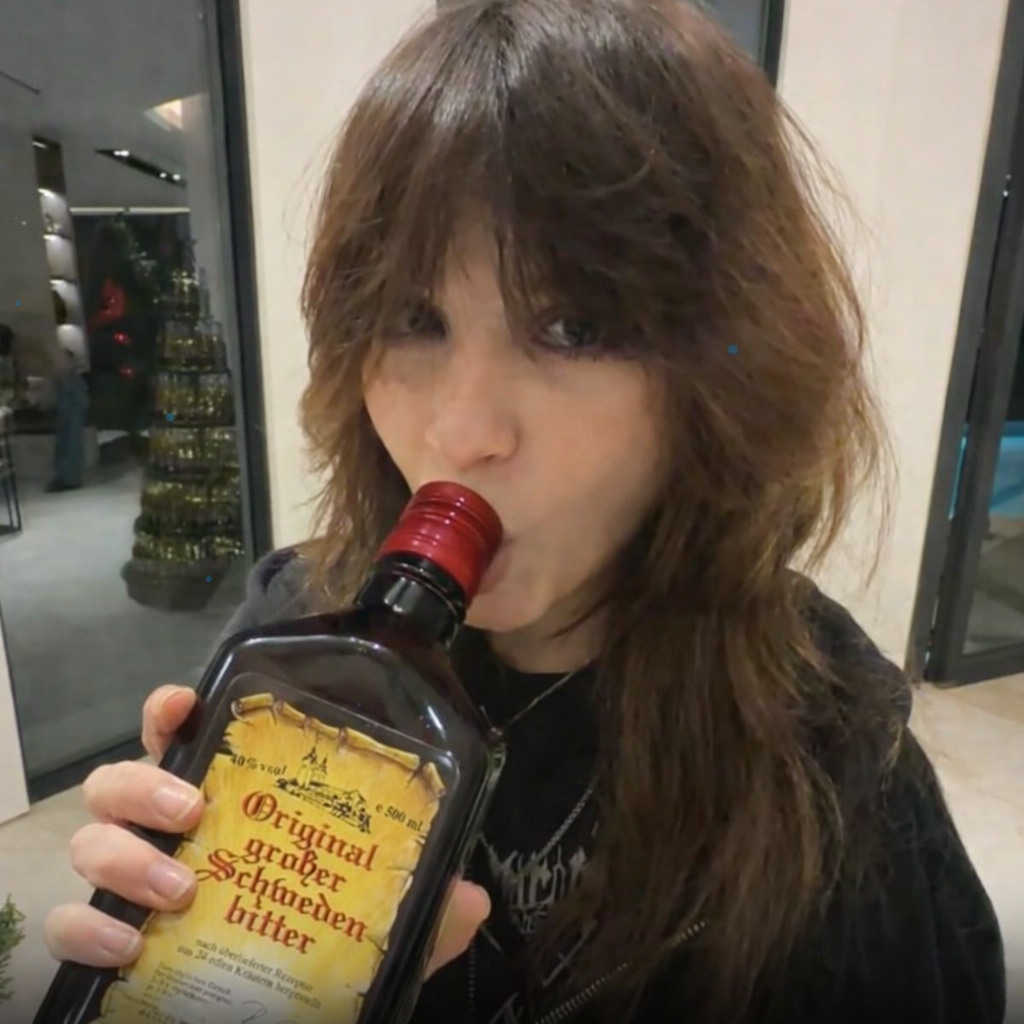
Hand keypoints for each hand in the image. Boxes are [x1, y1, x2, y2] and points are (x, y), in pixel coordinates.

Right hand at [44, 685, 489, 976]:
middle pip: (119, 778)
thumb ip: (416, 909)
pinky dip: (86, 932)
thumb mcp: (368, 926)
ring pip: (88, 839)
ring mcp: (128, 881)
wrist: (260, 1019)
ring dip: (122, 854)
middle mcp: (166, 830)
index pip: (185, 736)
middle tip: (193, 810)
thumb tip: (471, 901)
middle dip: (144, 782)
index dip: (173, 710)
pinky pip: (67, 923)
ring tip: (180, 886)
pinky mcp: (101, 941)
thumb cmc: (304, 948)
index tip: (186, 703)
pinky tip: (129, 945)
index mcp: (224, 802)